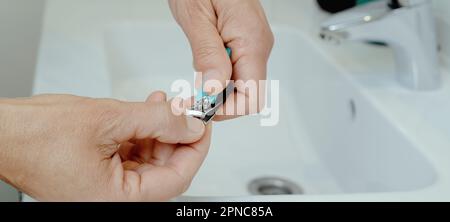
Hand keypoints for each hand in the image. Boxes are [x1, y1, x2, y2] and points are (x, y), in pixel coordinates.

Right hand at [0, 92, 209, 200]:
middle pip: (164, 169)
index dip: (195, 149)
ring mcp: (106, 186)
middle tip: (186, 111)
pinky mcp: (99, 172)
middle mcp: (113, 198)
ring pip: (150, 159)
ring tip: (164, 105)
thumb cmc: (35, 135)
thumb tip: (190, 125)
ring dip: (160, 130)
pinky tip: (147, 111)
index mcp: (117, 199)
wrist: (1, 132)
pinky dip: (142, 132)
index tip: (203, 126)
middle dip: (177, 135)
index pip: (176, 178)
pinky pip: (132, 153)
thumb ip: (157, 121)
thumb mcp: (109, 119)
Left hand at [169, 0, 273, 119]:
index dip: (227, 109)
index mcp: (252, 41)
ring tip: (196, 85)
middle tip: (194, 100)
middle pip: (250, 95)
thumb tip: (215, 88)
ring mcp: (254, 44)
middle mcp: (258, 45)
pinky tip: (205, 72)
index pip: (252, 96)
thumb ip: (208, 54)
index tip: (202, 109)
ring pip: (244, 85)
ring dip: (220, 92)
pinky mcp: (246, 42)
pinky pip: (238, 71)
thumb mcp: (196, 16)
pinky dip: (221, 79)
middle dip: (223, 104)